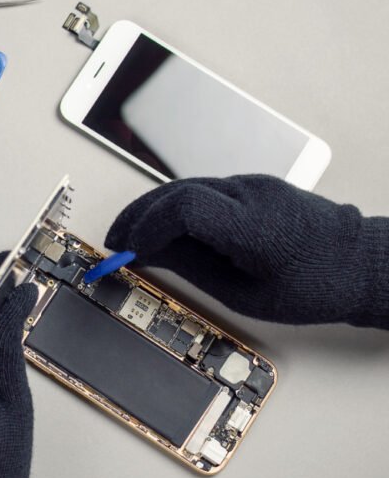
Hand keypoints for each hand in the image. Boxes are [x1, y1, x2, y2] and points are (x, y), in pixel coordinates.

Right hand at [105, 175, 388, 328]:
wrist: (361, 261)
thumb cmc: (313, 286)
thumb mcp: (246, 293)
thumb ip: (192, 268)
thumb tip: (149, 254)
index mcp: (252, 226)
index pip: (182, 206)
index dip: (147, 225)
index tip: (128, 249)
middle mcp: (249, 194)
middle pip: (175, 190)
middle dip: (137, 215)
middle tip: (115, 243)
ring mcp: (251, 184)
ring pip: (184, 186)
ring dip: (152, 209)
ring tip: (132, 237)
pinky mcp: (252, 185)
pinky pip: (201, 190)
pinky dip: (174, 207)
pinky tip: (164, 228)